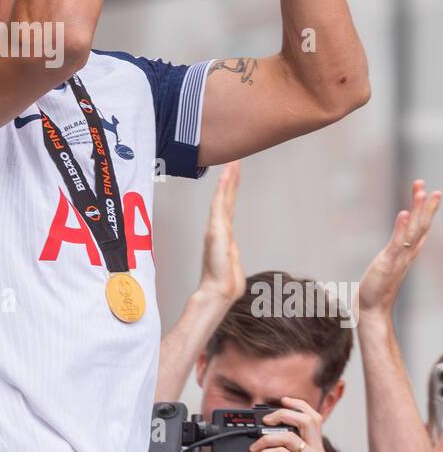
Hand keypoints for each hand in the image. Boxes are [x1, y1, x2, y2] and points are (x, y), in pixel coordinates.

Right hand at [198, 160, 243, 303]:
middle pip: (226, 198)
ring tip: (232, 163)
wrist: (219, 290)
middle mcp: (220, 227)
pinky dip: (222, 190)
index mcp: (224, 234)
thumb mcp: (232, 264)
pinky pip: (219, 206)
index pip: (229, 207)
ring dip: (228, 179)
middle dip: (231, 179)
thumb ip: (232, 255)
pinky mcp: (216, 230)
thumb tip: (232, 253)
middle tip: (235, 161)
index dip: (231, 191)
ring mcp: (217, 227)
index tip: (234, 175)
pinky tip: (224, 178)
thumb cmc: (225, 281)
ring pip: (223, 198)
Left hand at [249, 397, 333, 451]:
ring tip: (254, 450)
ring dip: (264, 440)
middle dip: (283, 414)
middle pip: (306, 419)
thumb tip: (269, 442)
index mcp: (316, 450)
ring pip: (288, 436)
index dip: (298, 405)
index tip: (282, 400)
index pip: (313, 418)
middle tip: (266, 421)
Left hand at [357, 180, 440, 320]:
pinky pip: (397, 242)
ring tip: (421, 193)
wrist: (371, 309)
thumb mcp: (388, 265)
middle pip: (421, 226)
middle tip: (433, 189)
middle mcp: (407, 253)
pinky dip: (401, 227)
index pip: (419, 227)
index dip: (424, 209)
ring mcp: (399, 257)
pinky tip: (403, 213)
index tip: (425, 190)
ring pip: (413, 230)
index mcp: (407, 252)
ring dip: (418, 211)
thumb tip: (395, 245)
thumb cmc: (377, 288)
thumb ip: (393, 254)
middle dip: (426, 206)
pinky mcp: (389, 263)